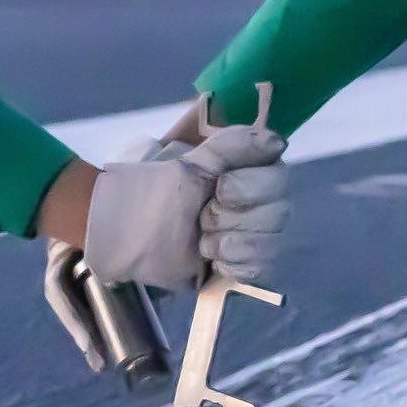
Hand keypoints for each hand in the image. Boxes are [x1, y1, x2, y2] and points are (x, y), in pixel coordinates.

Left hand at [78, 120, 287, 288]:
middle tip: (203, 217)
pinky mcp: (245, 264)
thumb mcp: (188, 160)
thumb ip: (230, 145)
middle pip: (280, 211)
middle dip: (235, 217)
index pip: (279, 175)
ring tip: (202, 241)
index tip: (220, 187)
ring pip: (272, 241)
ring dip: (232, 242)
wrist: (127, 227)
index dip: (252, 185)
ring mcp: (256, 234)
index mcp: (251, 169)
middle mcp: (261, 200)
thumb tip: (272, 138)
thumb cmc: (155, 186)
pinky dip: (236, 264)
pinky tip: (212, 260)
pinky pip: (261, 268)